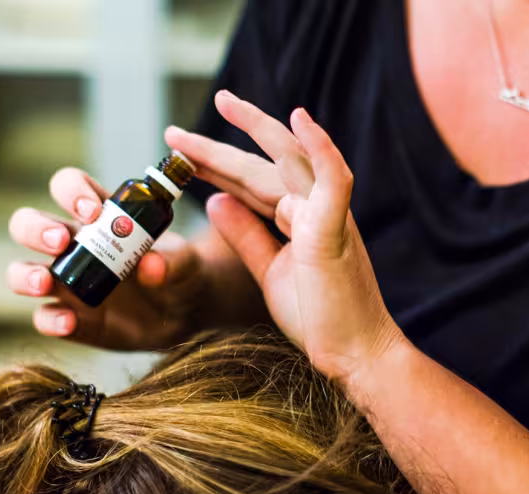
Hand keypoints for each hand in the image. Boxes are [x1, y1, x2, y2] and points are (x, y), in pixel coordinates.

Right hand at [7, 168, 210, 349]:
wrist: (186, 314)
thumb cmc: (181, 275)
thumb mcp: (187, 264)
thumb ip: (176, 261)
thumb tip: (151, 264)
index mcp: (99, 217)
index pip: (69, 187)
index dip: (72, 191)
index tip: (93, 210)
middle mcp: (73, 245)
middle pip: (28, 223)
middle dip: (36, 228)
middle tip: (61, 240)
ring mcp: (66, 283)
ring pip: (20, 269)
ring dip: (25, 273)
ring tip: (45, 281)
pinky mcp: (71, 317)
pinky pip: (44, 316)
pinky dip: (51, 319)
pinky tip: (68, 322)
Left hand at [181, 92, 403, 380]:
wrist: (353, 355)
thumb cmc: (320, 317)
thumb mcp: (269, 271)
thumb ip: (246, 235)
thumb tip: (216, 201)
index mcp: (298, 219)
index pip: (250, 184)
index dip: (214, 167)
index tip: (179, 155)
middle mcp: (314, 208)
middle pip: (260, 166)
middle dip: (215, 149)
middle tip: (174, 132)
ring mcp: (328, 215)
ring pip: (290, 160)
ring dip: (256, 129)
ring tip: (223, 103)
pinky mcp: (336, 229)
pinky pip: (332, 180)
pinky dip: (319, 147)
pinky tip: (298, 119)